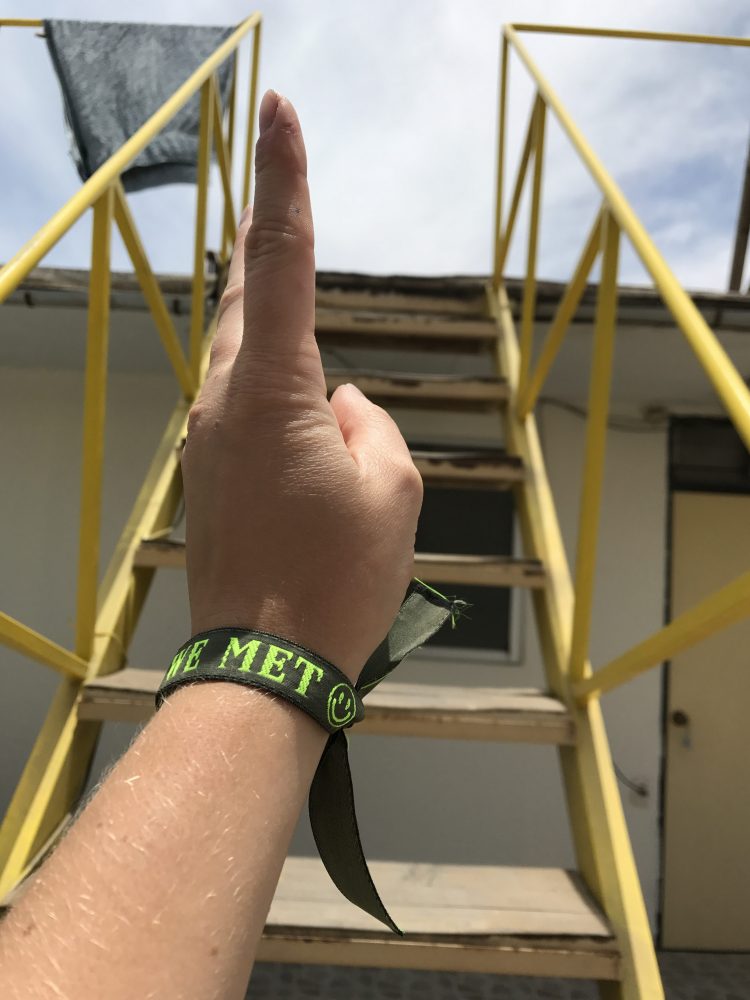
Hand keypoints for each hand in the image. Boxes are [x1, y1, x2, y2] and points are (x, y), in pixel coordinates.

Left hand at [181, 90, 422, 681]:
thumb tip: (341, 404)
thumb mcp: (391, 487)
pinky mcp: (210, 472)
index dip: (285, 182)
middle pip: (245, 296)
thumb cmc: (338, 578)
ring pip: (241, 352)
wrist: (266, 660)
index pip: (281, 262)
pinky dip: (267, 377)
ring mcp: (209, 439)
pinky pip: (241, 401)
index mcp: (276, 391)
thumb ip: (369, 423)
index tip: (281, 112)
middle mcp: (226, 402)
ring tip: (279, 279)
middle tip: (271, 176)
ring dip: (265, 312)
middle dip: (262, 236)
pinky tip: (291, 393)